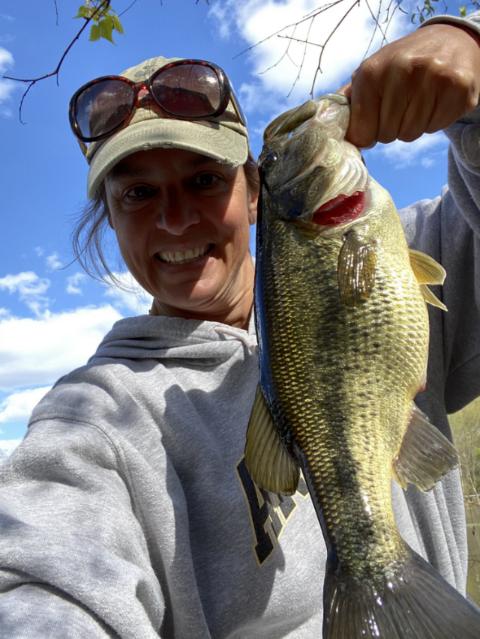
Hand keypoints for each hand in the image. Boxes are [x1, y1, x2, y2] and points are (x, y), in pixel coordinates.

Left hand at [339, 23, 479, 147]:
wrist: (449, 42)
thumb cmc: (401, 66)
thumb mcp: (370, 74)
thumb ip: (348, 101)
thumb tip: (327, 124)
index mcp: (371, 71)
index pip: (362, 133)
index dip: (368, 134)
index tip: (374, 121)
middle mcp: (402, 70)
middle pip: (387, 135)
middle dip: (391, 128)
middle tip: (400, 106)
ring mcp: (433, 77)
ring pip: (411, 134)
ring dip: (413, 126)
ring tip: (417, 101)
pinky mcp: (458, 87)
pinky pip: (435, 128)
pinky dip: (434, 121)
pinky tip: (435, 100)